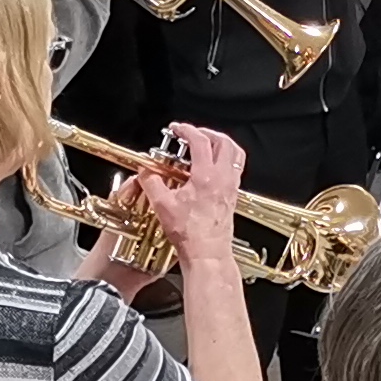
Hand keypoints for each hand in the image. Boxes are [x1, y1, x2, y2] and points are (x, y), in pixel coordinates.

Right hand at [128, 122, 246, 271]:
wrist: (207, 253)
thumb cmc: (190, 233)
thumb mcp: (162, 204)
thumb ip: (151, 181)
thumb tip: (145, 171)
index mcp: (206, 176)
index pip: (200, 141)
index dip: (187, 130)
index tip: (177, 128)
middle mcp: (224, 178)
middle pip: (224, 142)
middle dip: (207, 132)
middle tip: (192, 133)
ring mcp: (231, 187)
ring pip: (235, 154)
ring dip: (221, 144)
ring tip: (206, 144)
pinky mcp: (233, 196)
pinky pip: (235, 168)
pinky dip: (225, 160)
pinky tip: (212, 168)